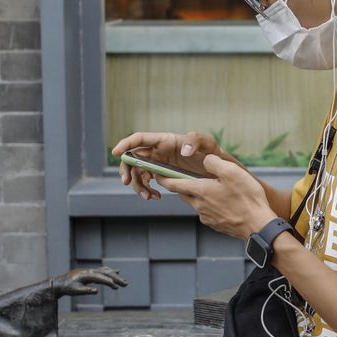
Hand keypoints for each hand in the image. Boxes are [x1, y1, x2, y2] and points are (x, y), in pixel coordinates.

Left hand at [52, 266, 127, 296]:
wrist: (59, 283)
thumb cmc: (67, 288)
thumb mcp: (75, 291)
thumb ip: (86, 291)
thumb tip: (96, 290)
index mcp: (86, 275)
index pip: (101, 278)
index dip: (109, 282)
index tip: (116, 287)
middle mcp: (90, 271)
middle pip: (106, 273)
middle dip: (116, 278)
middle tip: (126, 284)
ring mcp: (90, 271)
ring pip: (105, 271)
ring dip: (115, 276)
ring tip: (124, 281)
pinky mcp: (90, 273)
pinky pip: (102, 271)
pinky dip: (110, 272)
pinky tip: (116, 272)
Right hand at [110, 130, 238, 200]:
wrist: (219, 174)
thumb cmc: (214, 154)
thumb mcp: (208, 143)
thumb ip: (196, 140)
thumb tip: (181, 150)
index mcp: (165, 140)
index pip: (139, 139)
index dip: (126, 144)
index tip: (117, 153)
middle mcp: (158, 151)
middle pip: (133, 158)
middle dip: (127, 170)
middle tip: (127, 182)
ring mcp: (158, 164)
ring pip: (138, 173)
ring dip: (137, 185)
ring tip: (149, 196)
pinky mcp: (162, 176)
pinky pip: (147, 183)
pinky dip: (147, 191)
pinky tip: (155, 197)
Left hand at [160, 155, 275, 240]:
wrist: (259, 226)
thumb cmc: (248, 199)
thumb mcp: (232, 172)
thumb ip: (214, 162)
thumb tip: (204, 159)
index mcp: (200, 190)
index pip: (172, 184)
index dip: (162, 176)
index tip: (156, 171)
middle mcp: (199, 205)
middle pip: (183, 193)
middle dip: (182, 184)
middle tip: (187, 175)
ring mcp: (206, 217)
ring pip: (195, 202)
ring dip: (199, 194)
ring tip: (213, 187)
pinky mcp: (215, 224)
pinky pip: (207, 211)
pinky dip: (210, 204)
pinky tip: (224, 202)